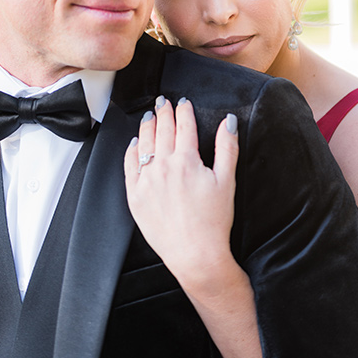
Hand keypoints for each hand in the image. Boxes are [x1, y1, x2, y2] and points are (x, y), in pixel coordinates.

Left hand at [124, 96, 238, 295]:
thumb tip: (228, 121)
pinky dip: (132, 151)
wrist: (195, 254)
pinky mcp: (135, 196)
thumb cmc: (213, 221)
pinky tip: (135, 143)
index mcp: (186, 160)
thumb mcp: (226, 180)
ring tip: (149, 117)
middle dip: (163, 113)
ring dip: (147, 127)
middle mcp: (163, 167)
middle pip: (162, 131)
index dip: (183, 111)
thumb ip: (226, 147)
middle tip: (163, 102)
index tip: (182, 103)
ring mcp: (146, 181)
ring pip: (144, 144)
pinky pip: (129, 166)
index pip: (183, 126)